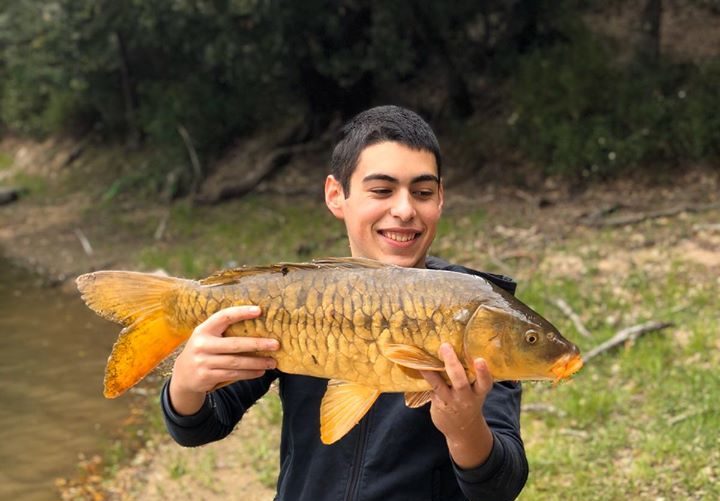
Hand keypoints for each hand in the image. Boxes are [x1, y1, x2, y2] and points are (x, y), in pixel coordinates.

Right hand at [169, 305, 278, 414]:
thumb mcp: (207, 337)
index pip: (224, 316)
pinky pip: (233, 375)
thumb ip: (224, 332)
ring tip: (272, 362)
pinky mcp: (206, 377)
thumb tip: (258, 325)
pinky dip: (249, 373)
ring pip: (236, 362)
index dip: (241, 312)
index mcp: (203, 329)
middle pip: (235, 344)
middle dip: (257, 344)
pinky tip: (260, 371)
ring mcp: (203, 362)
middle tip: (276, 344)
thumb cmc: (204, 350)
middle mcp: (202, 344)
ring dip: (257, 363)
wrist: (183, 375)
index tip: (259, 310)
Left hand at [419, 343, 494, 467]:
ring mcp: (450, 402)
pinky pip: (430, 388)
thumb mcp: (475, 393)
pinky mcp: (438, 404)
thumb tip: (457, 351)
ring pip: (440, 385)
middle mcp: (465, 398)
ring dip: (432, 370)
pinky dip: (425, 376)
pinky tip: (417, 366)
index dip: (483, 372)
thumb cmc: (469, 403)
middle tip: (445, 346)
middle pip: (460, 381)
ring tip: (423, 358)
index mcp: (478, 393)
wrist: (462, 431)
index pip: (484, 383)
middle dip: (452, 363)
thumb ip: (470, 378)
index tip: (480, 360)